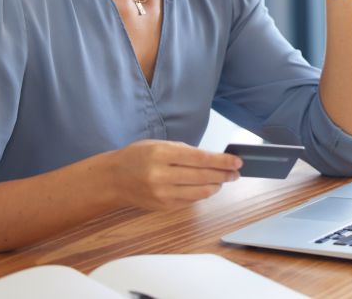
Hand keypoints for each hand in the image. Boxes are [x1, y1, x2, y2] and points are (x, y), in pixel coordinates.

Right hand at [109, 140, 241, 209]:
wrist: (114, 179)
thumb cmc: (137, 157)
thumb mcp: (159, 144)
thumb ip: (185, 151)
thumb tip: (213, 158)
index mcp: (161, 154)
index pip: (200, 159)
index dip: (222, 161)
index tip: (237, 161)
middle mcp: (161, 175)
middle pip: (203, 177)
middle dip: (224, 175)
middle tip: (235, 172)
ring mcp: (162, 194)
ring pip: (200, 193)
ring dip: (216, 186)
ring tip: (223, 180)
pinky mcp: (163, 206)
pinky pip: (190, 201)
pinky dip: (201, 194)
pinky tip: (206, 187)